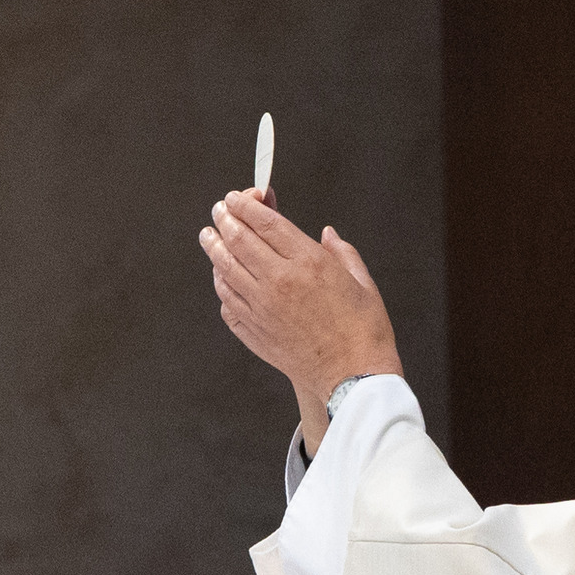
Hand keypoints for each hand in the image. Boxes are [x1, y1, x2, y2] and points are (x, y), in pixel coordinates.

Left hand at [199, 188, 401, 439]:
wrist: (354, 377)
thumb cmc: (364, 331)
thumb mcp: (361, 282)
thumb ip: (342, 252)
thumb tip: (327, 234)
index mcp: (307, 262)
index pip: (264, 222)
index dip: (245, 204)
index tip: (237, 197)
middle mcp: (279, 281)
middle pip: (237, 240)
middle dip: (224, 219)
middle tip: (219, 211)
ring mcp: (262, 308)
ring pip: (224, 269)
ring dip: (213, 248)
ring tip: (209, 237)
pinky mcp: (255, 332)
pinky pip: (227, 302)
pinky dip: (220, 284)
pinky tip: (222, 277)